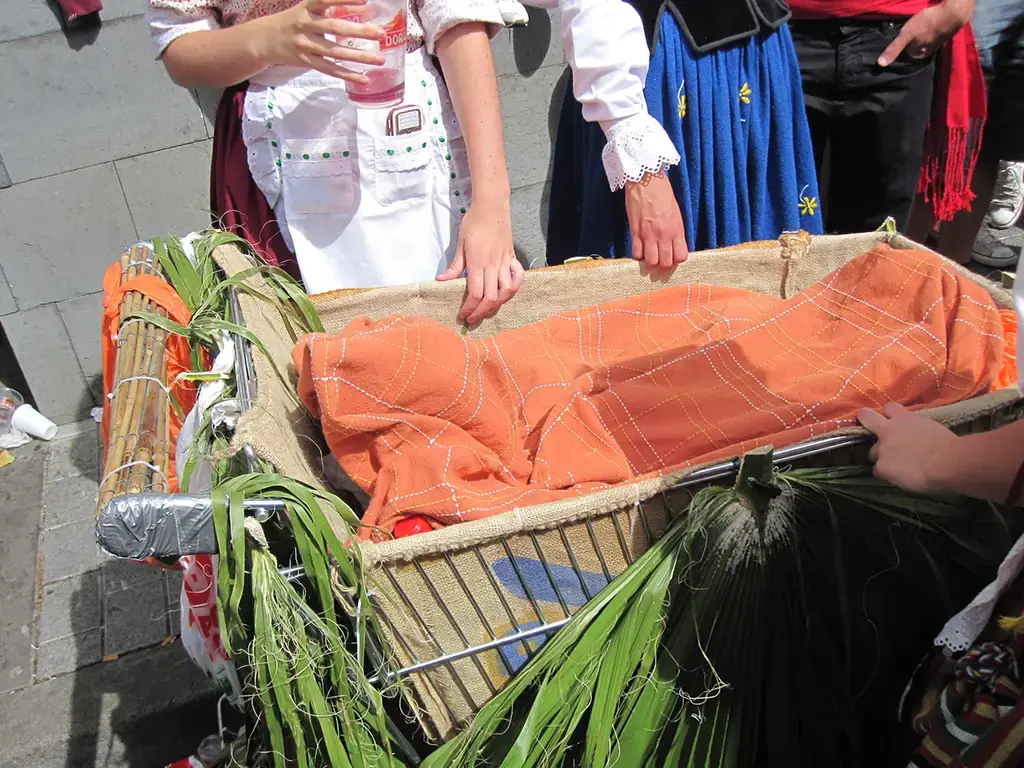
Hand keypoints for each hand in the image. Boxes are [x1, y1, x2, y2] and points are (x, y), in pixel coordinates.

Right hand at [251, 0, 384, 82]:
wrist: (265, 39)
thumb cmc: (294, 21)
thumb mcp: (308, 9)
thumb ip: (329, 7)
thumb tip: (361, 6)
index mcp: (306, 8)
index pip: (325, 0)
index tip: (366, 0)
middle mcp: (305, 26)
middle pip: (334, 28)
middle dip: (359, 31)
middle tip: (381, 33)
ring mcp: (305, 45)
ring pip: (334, 53)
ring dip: (359, 57)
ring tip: (380, 59)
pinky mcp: (306, 62)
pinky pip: (329, 70)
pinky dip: (348, 75)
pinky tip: (365, 78)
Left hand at [437, 195, 523, 324]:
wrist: (492, 207)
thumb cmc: (473, 223)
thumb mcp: (460, 244)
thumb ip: (455, 266)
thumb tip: (441, 281)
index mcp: (478, 263)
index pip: (476, 294)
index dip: (469, 308)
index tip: (463, 316)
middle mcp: (493, 266)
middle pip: (491, 297)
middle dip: (481, 312)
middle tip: (472, 320)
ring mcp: (505, 263)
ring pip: (506, 291)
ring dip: (497, 304)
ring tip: (488, 311)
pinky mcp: (512, 259)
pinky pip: (517, 278)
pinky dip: (514, 288)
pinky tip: (506, 293)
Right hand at [625, 172, 687, 268]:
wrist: (646, 181)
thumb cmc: (662, 194)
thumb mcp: (676, 213)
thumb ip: (675, 231)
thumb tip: (673, 245)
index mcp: (677, 230)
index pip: (680, 257)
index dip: (676, 259)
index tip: (672, 256)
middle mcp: (664, 235)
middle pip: (665, 263)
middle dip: (663, 264)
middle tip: (660, 258)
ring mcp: (649, 235)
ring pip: (651, 262)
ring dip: (650, 262)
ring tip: (649, 255)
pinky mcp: (635, 232)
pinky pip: (636, 254)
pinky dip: (638, 255)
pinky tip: (639, 249)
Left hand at [857, 403, 958, 493]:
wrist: (947, 463)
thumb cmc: (949, 446)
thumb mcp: (931, 428)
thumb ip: (917, 430)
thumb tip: (917, 437)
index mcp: (904, 418)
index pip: (889, 408)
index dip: (890, 414)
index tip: (892, 420)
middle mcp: (888, 431)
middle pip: (868, 419)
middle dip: (865, 419)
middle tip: (864, 420)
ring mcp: (882, 449)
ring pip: (872, 452)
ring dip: (881, 456)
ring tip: (896, 465)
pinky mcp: (882, 467)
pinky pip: (878, 471)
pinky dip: (886, 474)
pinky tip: (898, 477)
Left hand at [877, 0, 972, 65]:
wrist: (954, 12)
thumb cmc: (928, 23)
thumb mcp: (907, 35)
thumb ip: (894, 48)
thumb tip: (880, 64)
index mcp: (921, 53)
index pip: (908, 52)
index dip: (904, 44)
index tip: (903, 37)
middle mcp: (931, 50)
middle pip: (918, 46)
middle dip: (914, 40)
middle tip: (913, 29)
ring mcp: (941, 40)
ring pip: (927, 39)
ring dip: (924, 33)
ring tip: (922, 24)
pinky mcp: (947, 31)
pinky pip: (936, 31)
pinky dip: (933, 26)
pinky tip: (932, 20)